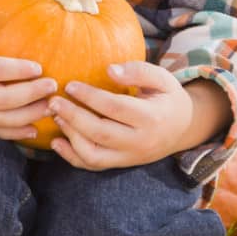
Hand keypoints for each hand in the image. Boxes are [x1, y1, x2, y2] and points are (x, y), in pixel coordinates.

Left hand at [47, 64, 231, 170]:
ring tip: (56, 116)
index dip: (90, 97)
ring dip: (70, 137)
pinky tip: (57, 141)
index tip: (69, 85)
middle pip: (100, 133)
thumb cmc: (167, 97)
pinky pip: (93, 166)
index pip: (115, 108)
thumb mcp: (162, 78)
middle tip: (53, 101)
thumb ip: (138, 71)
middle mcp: (140, 142)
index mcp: (151, 118)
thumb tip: (109, 70)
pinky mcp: (121, 164)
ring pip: (94, 155)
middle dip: (73, 117)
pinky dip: (72, 157)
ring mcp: (130, 157)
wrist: (183, 128)